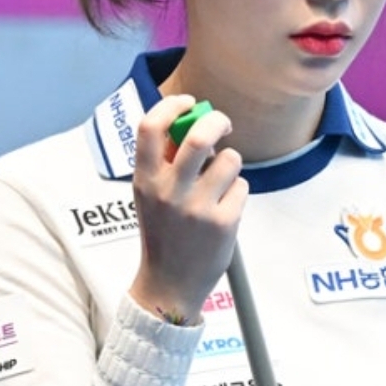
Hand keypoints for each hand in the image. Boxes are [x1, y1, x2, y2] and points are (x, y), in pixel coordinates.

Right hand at [128, 94, 246, 323]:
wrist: (170, 283)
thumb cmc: (163, 233)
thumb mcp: (150, 196)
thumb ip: (165, 162)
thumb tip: (190, 122)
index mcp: (144, 180)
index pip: (149, 127)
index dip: (171, 105)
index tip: (188, 102)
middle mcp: (169, 191)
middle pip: (200, 136)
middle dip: (217, 121)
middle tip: (223, 124)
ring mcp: (197, 207)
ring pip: (230, 159)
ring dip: (230, 164)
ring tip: (220, 182)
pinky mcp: (223, 222)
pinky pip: (241, 186)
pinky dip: (237, 191)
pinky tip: (224, 208)